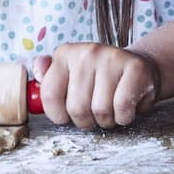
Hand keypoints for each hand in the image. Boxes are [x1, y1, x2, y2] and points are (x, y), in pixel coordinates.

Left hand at [32, 42, 159, 128]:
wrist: (137, 67)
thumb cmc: (98, 77)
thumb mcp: (70, 73)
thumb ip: (49, 76)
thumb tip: (36, 72)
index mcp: (65, 53)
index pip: (50, 94)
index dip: (58, 115)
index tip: (67, 116)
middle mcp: (86, 52)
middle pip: (76, 108)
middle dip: (86, 120)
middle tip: (94, 112)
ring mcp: (111, 58)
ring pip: (100, 111)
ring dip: (107, 120)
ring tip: (111, 108)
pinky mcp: (135, 68)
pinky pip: (123, 109)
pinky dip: (124, 117)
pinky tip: (126, 106)